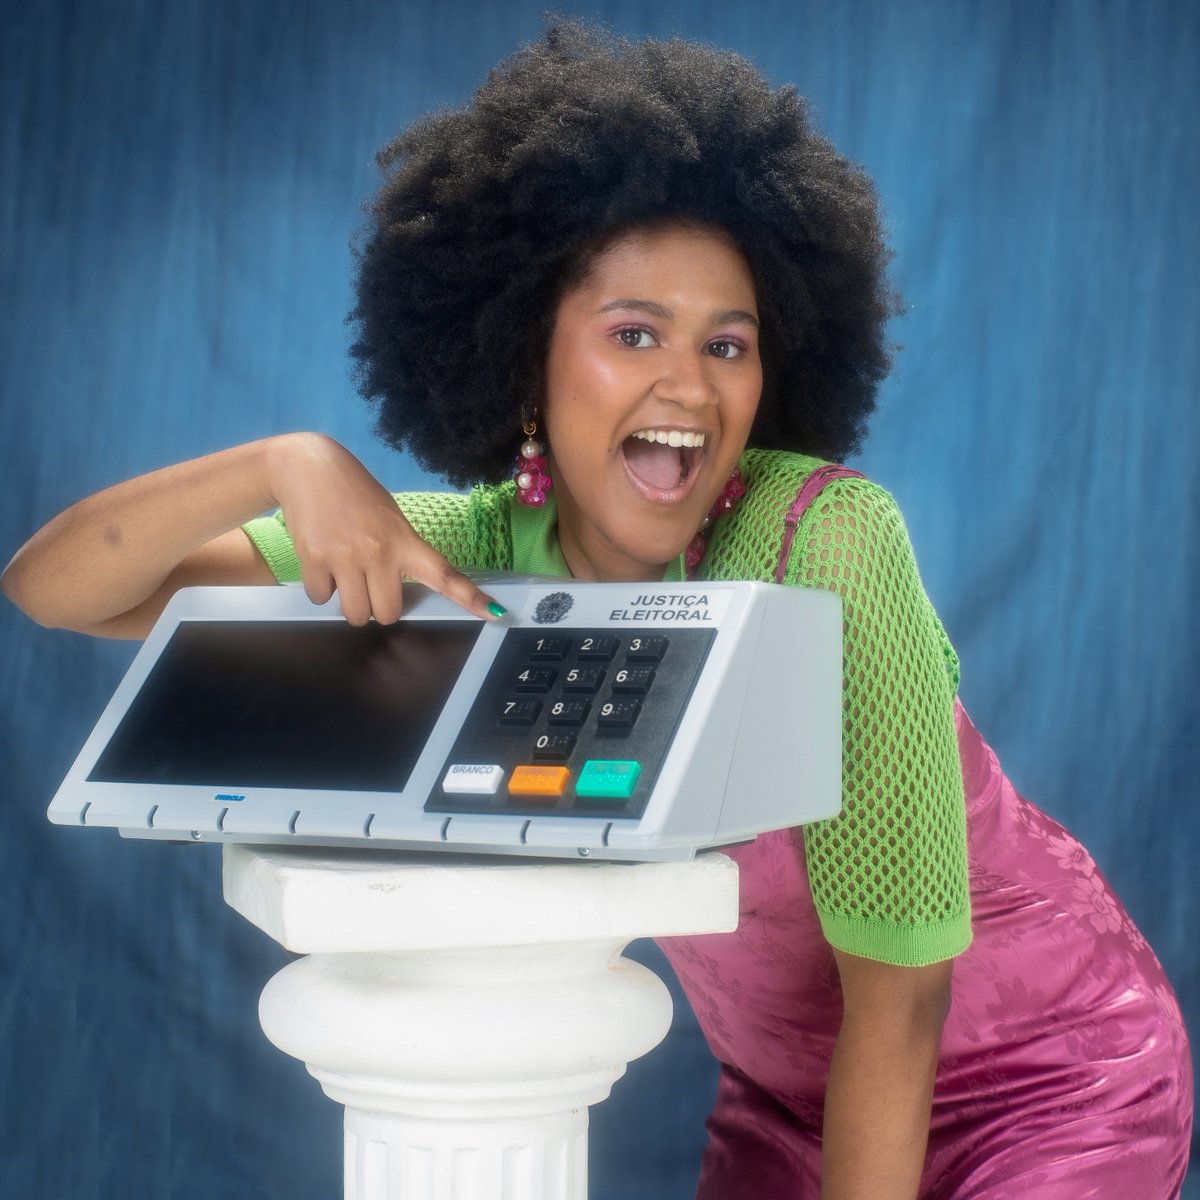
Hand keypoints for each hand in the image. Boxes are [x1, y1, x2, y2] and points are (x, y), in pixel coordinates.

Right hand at [269, 433, 501, 624]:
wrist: (307, 467)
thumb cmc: (354, 494)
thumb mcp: (388, 518)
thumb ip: (398, 552)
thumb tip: (393, 594)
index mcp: (405, 540)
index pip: (444, 574)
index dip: (471, 598)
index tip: (495, 613)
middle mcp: (380, 552)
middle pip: (389, 613)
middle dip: (378, 608)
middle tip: (369, 585)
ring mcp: (346, 557)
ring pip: (355, 614)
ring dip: (350, 603)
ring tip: (344, 575)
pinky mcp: (314, 559)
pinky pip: (320, 597)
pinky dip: (321, 588)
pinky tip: (321, 562)